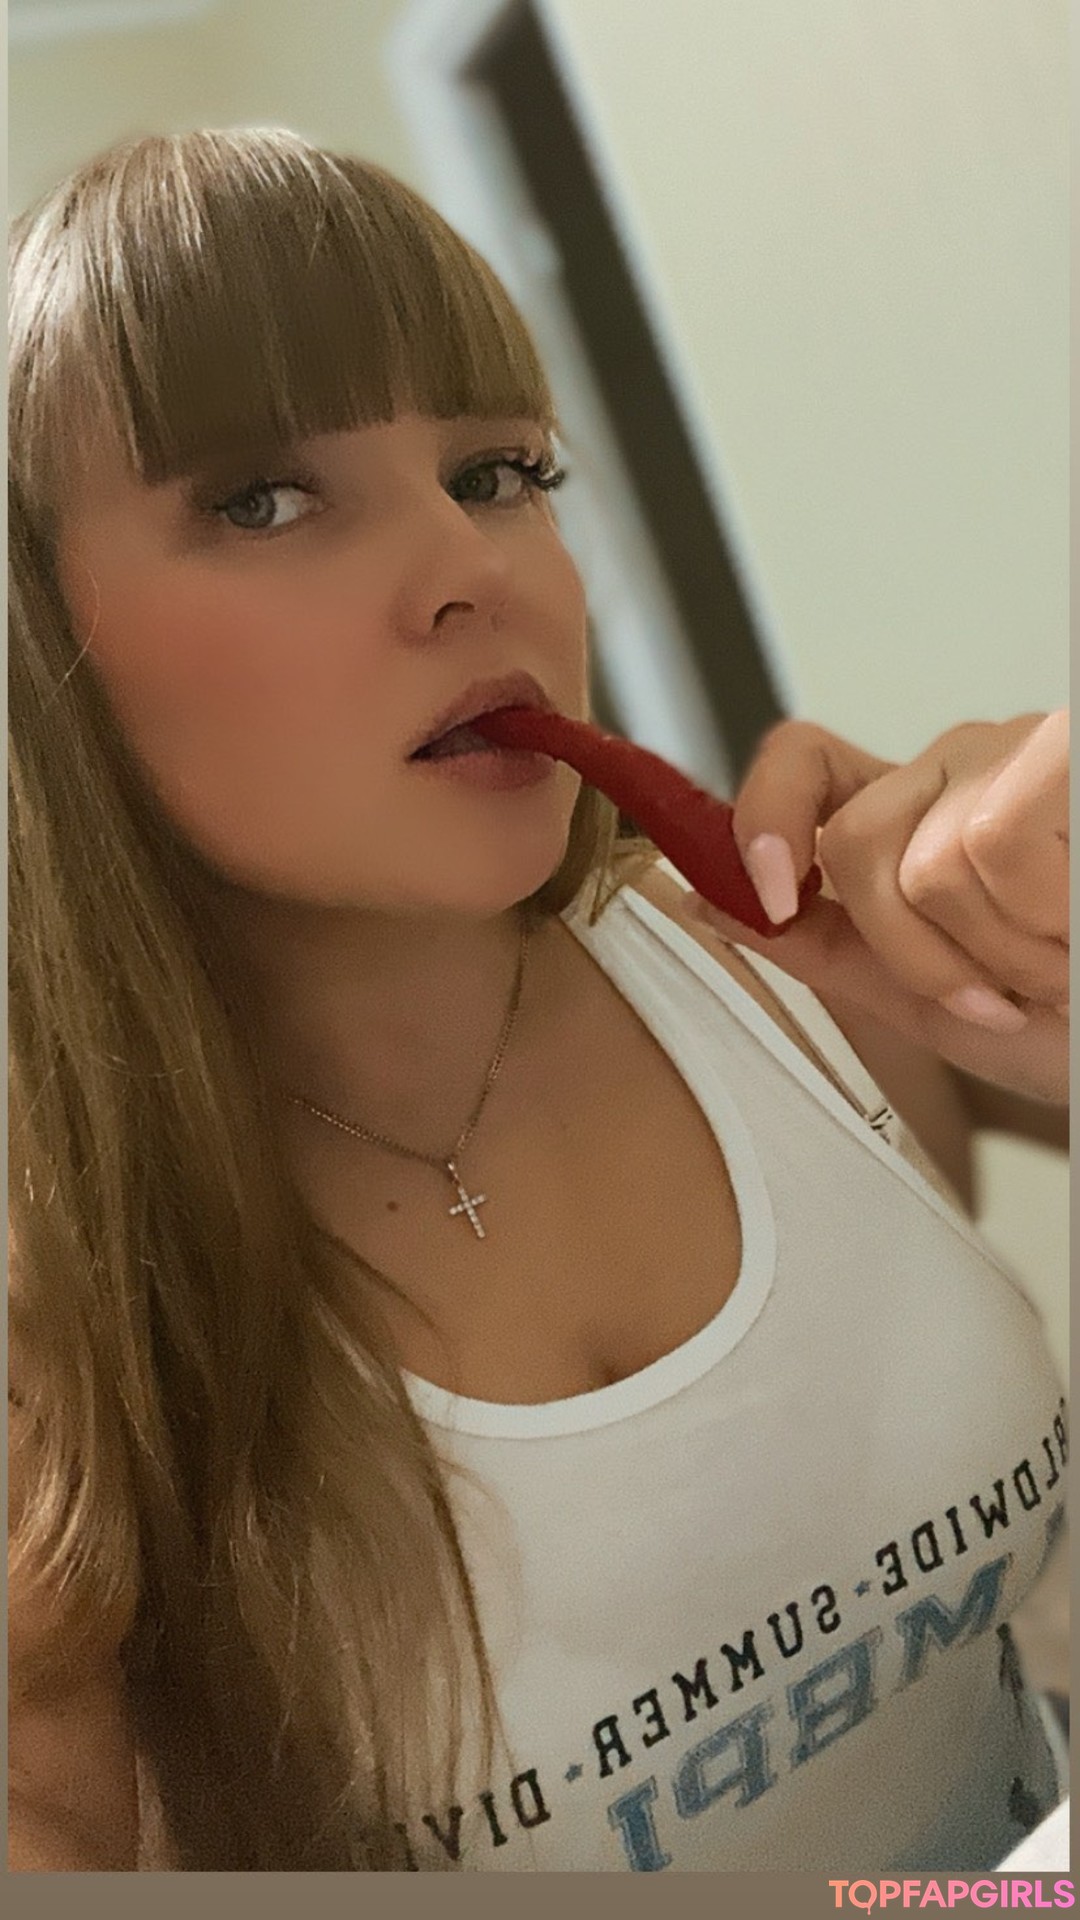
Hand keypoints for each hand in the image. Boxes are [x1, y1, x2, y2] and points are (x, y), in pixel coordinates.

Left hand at [688, 712, 1068, 1103]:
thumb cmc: (1065, 1026)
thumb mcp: (926, 1000)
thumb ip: (820, 945)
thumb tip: (700, 897)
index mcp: (910, 813)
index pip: (800, 760)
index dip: (762, 817)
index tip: (770, 897)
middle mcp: (963, 764)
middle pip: (856, 841)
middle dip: (920, 954)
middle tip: (1000, 992)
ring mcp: (1026, 751)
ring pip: (931, 859)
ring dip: (1000, 955)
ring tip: (1060, 970)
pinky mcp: (1067, 754)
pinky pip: (992, 843)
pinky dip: (1036, 924)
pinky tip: (1077, 943)